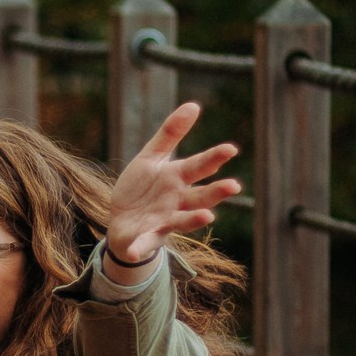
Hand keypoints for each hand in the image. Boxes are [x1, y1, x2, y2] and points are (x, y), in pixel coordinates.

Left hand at [105, 102, 241, 270]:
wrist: (121, 221)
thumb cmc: (142, 189)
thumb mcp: (151, 157)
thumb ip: (170, 133)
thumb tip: (193, 105)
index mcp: (178, 179)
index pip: (199, 166)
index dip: (214, 158)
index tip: (231, 149)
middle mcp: (177, 201)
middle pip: (200, 196)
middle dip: (216, 192)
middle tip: (234, 186)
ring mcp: (164, 220)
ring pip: (183, 220)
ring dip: (195, 218)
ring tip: (208, 215)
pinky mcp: (147, 237)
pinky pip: (145, 243)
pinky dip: (142, 247)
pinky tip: (138, 250)